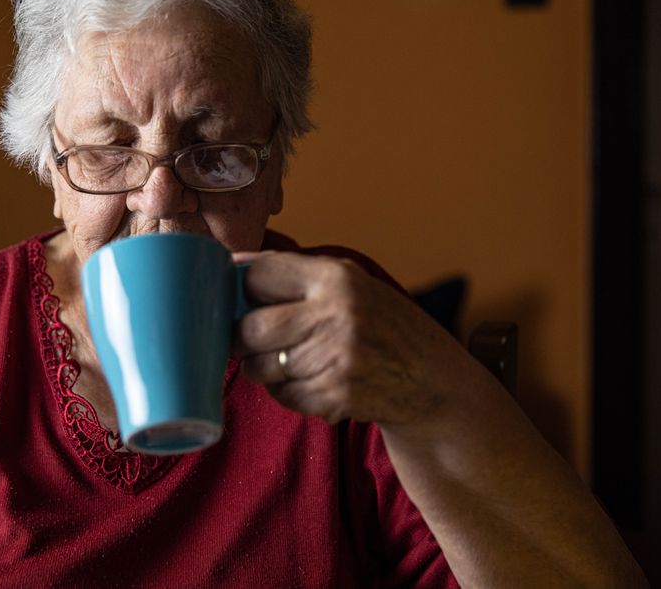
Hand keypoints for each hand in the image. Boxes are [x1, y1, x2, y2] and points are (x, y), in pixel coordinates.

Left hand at [233, 251, 462, 424]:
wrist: (431, 378)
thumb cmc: (381, 325)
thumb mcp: (349, 284)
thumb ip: (295, 276)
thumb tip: (229, 266)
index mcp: (335, 277)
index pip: (257, 276)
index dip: (242, 290)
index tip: (242, 299)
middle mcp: (336, 313)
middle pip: (249, 329)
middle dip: (243, 339)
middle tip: (254, 340)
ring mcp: (336, 358)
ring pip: (260, 368)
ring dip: (265, 369)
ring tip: (292, 361)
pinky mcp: (336, 395)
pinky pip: (283, 395)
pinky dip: (288, 392)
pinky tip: (314, 380)